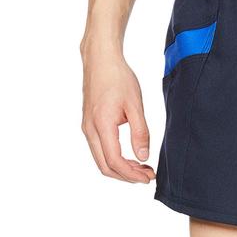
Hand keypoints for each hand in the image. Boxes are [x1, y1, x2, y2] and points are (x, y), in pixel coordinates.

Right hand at [81, 48, 154, 182]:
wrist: (100, 59)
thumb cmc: (118, 77)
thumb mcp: (135, 105)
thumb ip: (140, 132)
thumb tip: (143, 157)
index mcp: (101, 124)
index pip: (114, 161)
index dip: (132, 174)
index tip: (148, 177)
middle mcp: (90, 129)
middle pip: (105, 166)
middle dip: (127, 176)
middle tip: (147, 176)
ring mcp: (87, 128)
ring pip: (101, 160)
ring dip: (121, 169)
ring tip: (143, 168)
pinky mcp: (89, 125)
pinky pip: (100, 150)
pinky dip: (115, 159)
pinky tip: (131, 157)